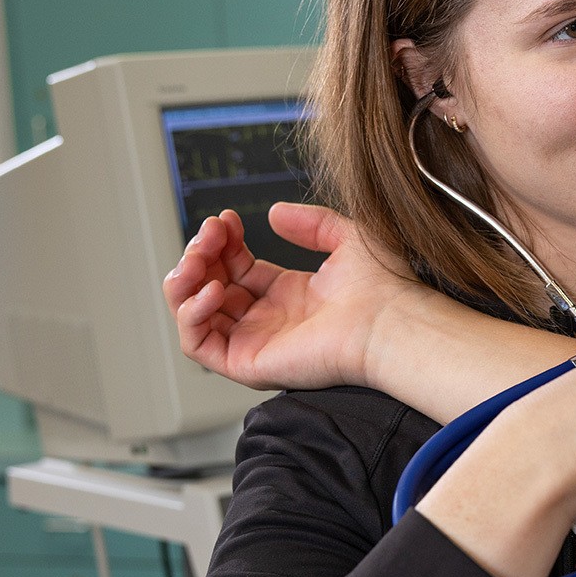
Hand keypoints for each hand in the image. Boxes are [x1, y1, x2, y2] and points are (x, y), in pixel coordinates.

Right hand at [162, 203, 414, 391]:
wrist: (390, 321)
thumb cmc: (382, 287)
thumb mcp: (346, 236)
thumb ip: (310, 222)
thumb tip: (274, 213)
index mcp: (288, 295)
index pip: (235, 268)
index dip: (222, 242)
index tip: (225, 219)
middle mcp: (268, 321)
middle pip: (209, 287)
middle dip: (199, 255)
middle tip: (210, 233)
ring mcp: (256, 343)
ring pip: (194, 316)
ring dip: (184, 282)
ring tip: (200, 258)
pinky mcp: (248, 364)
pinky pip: (197, 345)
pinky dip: (191, 314)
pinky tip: (213, 289)